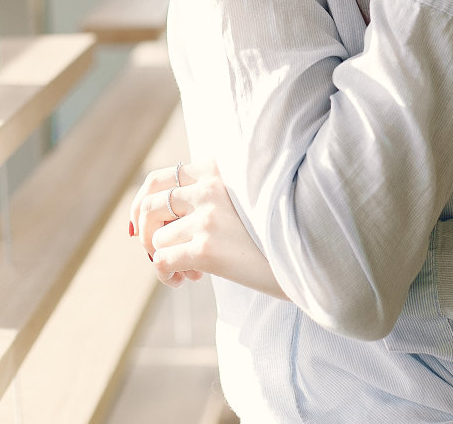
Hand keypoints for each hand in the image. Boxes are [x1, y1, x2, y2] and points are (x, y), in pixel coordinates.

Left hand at [128, 159, 288, 299]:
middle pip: (150, 205)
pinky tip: (185, 281)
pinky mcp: (206, 248)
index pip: (160, 178)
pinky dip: (165, 275)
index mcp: (219, 171)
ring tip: (190, 271)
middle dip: (146, 233)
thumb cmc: (279, 230)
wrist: (309, 253)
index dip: (143, 201)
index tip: (143, 223)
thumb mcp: (246, 198)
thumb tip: (163, 223)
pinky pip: (161, 261)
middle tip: (160, 251)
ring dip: (164, 259)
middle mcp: (210, 188)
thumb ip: (212, 196)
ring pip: (157, 239)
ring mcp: (207, 217)